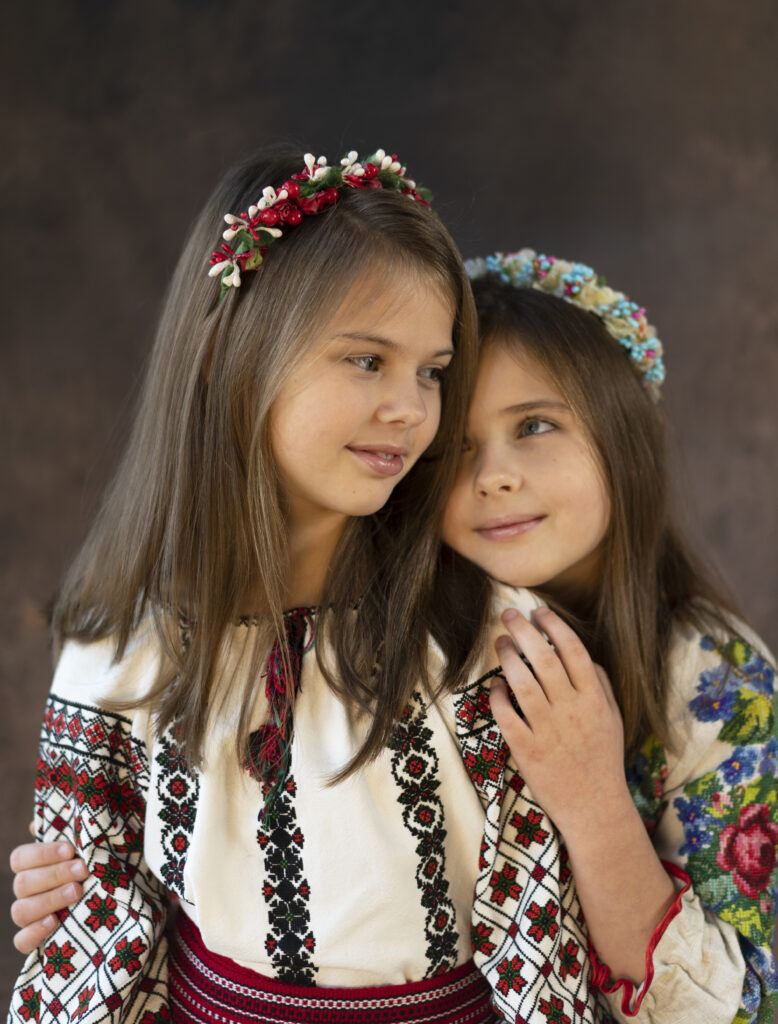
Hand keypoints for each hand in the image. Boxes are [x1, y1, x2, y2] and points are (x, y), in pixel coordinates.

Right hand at [10, 825, 88, 954]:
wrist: (121, 896)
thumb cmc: (101, 862)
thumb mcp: (92, 844)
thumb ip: (72, 830)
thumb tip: (46, 821)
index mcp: (33, 865)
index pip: (20, 858)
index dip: (42, 853)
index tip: (71, 849)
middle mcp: (27, 890)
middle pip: (22, 884)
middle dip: (54, 875)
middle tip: (83, 870)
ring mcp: (29, 916)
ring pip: (20, 910)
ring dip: (49, 900)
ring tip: (77, 891)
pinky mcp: (36, 940)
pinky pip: (21, 941)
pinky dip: (34, 932)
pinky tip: (54, 922)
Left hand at [491, 606, 630, 836]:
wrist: (595, 809)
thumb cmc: (603, 760)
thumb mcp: (613, 719)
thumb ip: (601, 685)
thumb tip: (584, 656)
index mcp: (594, 700)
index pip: (572, 651)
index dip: (554, 626)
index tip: (539, 612)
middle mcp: (571, 711)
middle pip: (543, 659)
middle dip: (523, 631)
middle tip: (508, 614)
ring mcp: (548, 730)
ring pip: (521, 682)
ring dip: (506, 656)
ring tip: (498, 640)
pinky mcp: (527, 750)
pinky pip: (506, 715)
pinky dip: (497, 696)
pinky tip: (495, 685)